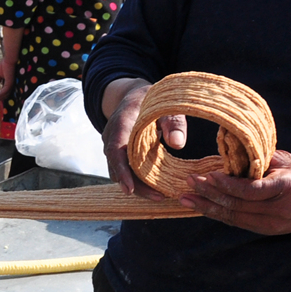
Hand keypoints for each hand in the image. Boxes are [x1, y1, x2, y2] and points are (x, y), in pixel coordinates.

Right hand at [0, 65, 14, 104]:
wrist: (9, 59)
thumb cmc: (6, 64)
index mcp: (10, 83)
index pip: (6, 92)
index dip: (1, 95)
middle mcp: (12, 85)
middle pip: (6, 95)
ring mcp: (11, 85)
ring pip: (4, 95)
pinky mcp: (10, 84)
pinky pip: (3, 92)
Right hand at [102, 79, 186, 197]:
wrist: (135, 95)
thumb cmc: (152, 99)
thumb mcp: (166, 104)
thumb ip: (173, 122)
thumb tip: (178, 144)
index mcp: (121, 123)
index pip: (115, 151)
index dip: (122, 170)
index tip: (129, 188)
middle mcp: (111, 137)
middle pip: (118, 167)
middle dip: (136, 186)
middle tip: (159, 197)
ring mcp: (112, 146)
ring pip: (120, 172)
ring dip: (137, 186)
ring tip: (160, 195)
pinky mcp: (118, 153)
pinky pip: (124, 169)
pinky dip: (137, 180)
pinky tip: (155, 187)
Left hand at [180, 150, 290, 234]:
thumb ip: (261, 160)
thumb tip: (230, 153)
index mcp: (286, 189)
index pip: (251, 191)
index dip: (227, 184)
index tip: (208, 174)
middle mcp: (278, 210)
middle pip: (237, 205)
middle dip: (209, 194)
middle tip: (187, 183)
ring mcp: (273, 224)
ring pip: (234, 217)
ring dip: (207, 207)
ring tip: (186, 199)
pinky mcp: (268, 230)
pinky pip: (239, 222)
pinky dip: (219, 214)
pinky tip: (203, 207)